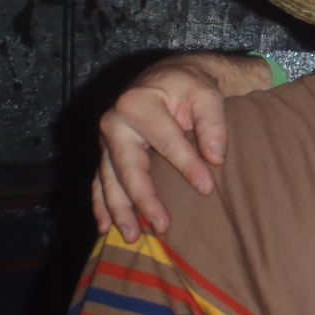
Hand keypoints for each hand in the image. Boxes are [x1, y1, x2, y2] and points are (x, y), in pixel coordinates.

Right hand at [92, 53, 268, 241]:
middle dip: (144, 199)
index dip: (187, 165)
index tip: (208, 188)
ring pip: (108, 180)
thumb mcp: (207, 94)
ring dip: (119, 210)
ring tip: (133, 236)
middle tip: (163, 226)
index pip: (166, 141)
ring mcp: (106, 140)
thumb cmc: (190, 86)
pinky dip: (101, 205)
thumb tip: (215, 158)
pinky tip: (104, 227)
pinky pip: (99, 182)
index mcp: (137, 104)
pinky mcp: (106, 153)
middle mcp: (114, 122)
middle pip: (128, 167)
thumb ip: (213, 123)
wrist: (168, 77)